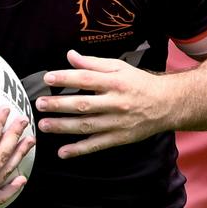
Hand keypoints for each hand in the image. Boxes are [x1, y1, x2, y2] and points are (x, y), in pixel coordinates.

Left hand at [34, 50, 170, 158]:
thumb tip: (70, 55)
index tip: (48, 78)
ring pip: (86, 126)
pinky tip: (63, 152)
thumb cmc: (139, 83)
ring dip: (63, 127)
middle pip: (83, 104)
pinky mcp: (119, 138)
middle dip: (59, 104)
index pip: (86, 78)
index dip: (66, 78)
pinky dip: (79, 150)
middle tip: (39, 104)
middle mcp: (115, 103)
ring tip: (44, 125)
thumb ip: (93, 63)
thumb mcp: (119, 67)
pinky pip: (96, 145)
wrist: (167, 104)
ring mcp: (117, 122)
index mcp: (115, 82)